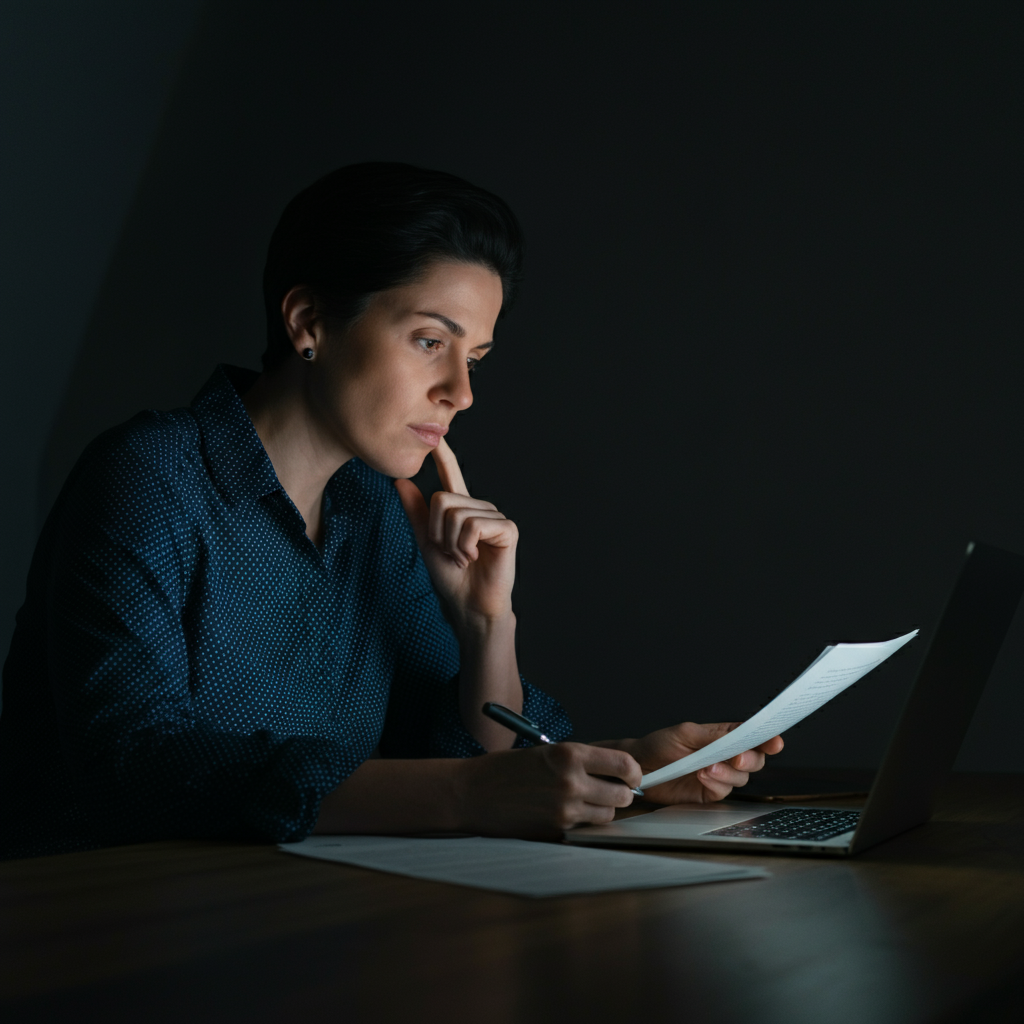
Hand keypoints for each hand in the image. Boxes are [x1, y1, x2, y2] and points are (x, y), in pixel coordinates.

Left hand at [395, 439, 516, 631]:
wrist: (469, 605)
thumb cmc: (452, 577)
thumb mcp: (426, 542)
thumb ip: (416, 512)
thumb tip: (400, 481)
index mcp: (462, 509)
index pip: (451, 475)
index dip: (444, 455)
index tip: (438, 435)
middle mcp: (480, 508)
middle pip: (442, 499)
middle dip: (437, 532)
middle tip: (451, 553)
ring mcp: (495, 517)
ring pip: (455, 513)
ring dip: (451, 543)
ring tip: (464, 557)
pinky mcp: (507, 529)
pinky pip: (472, 525)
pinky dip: (466, 546)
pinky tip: (476, 558)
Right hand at [458, 742, 642, 837]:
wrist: (473, 792)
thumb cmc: (506, 769)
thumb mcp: (546, 752)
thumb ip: (580, 760)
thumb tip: (614, 771)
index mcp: (570, 754)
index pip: (625, 764)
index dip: (633, 772)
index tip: (630, 775)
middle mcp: (571, 781)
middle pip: (623, 794)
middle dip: (620, 792)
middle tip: (610, 789)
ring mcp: (564, 810)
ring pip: (607, 814)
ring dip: (601, 809)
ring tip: (581, 800)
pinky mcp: (556, 831)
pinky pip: (584, 828)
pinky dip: (581, 822)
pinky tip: (562, 812)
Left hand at [595, 722, 783, 803]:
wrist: (638, 768)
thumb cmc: (658, 745)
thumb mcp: (684, 733)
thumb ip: (712, 736)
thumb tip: (737, 734)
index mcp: (721, 736)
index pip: (751, 736)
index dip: (766, 739)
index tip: (774, 742)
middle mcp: (724, 756)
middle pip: (754, 759)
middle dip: (750, 758)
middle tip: (737, 757)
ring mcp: (719, 775)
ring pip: (742, 777)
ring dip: (728, 772)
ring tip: (707, 768)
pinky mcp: (710, 793)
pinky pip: (724, 791)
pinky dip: (717, 784)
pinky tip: (703, 777)